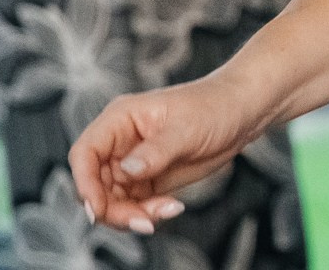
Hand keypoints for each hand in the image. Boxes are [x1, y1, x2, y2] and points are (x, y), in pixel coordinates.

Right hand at [70, 72, 268, 232]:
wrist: (244, 111)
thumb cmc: (216, 106)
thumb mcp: (187, 129)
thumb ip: (155, 151)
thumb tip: (125, 170)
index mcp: (120, 119)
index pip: (85, 154)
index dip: (84, 184)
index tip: (97, 209)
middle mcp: (120, 142)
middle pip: (95, 185)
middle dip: (113, 209)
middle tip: (144, 222)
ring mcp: (132, 162)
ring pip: (112, 200)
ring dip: (132, 215)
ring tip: (166, 212)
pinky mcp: (147, 179)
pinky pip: (134, 205)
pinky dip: (147, 213)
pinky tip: (173, 209)